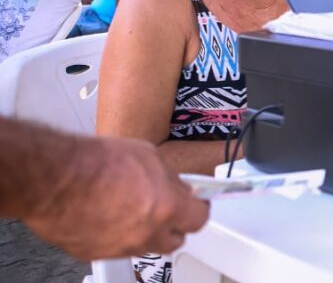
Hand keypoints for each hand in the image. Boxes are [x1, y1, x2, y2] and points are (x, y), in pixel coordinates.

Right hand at [22, 135, 209, 259]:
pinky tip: (109, 216)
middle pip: (174, 240)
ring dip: (145, 231)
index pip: (199, 219)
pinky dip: (117, 236)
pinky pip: (117, 248)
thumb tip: (177, 186)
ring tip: (132, 208)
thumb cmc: (96, 163)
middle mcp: (147, 233)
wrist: (55, 178)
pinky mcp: (96, 254)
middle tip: (167, 208)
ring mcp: (121, 247)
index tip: (196, 203)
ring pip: (145, 246)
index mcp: (168, 208)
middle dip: (174, 225)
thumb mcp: (149, 156)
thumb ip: (169, 178)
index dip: (198, 208)